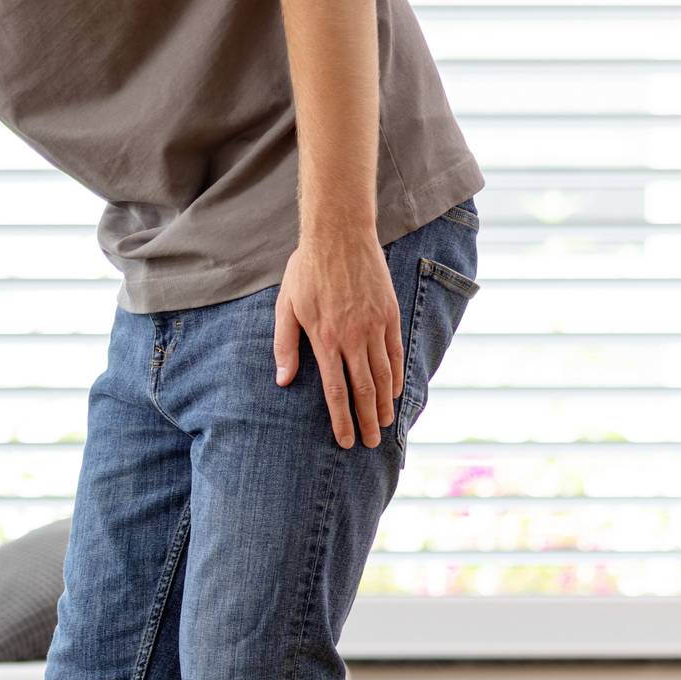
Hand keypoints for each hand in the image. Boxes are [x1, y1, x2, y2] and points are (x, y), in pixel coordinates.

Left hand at [274, 234, 401, 448]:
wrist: (339, 235)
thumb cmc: (306, 270)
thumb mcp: (286, 306)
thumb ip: (285, 345)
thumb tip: (283, 381)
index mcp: (324, 340)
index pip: (336, 391)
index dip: (342, 420)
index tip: (346, 441)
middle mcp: (352, 338)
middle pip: (364, 390)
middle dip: (367, 421)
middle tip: (370, 443)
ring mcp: (374, 326)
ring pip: (383, 375)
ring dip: (385, 404)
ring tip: (386, 425)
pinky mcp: (389, 314)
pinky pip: (396, 352)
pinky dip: (397, 375)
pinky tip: (396, 391)